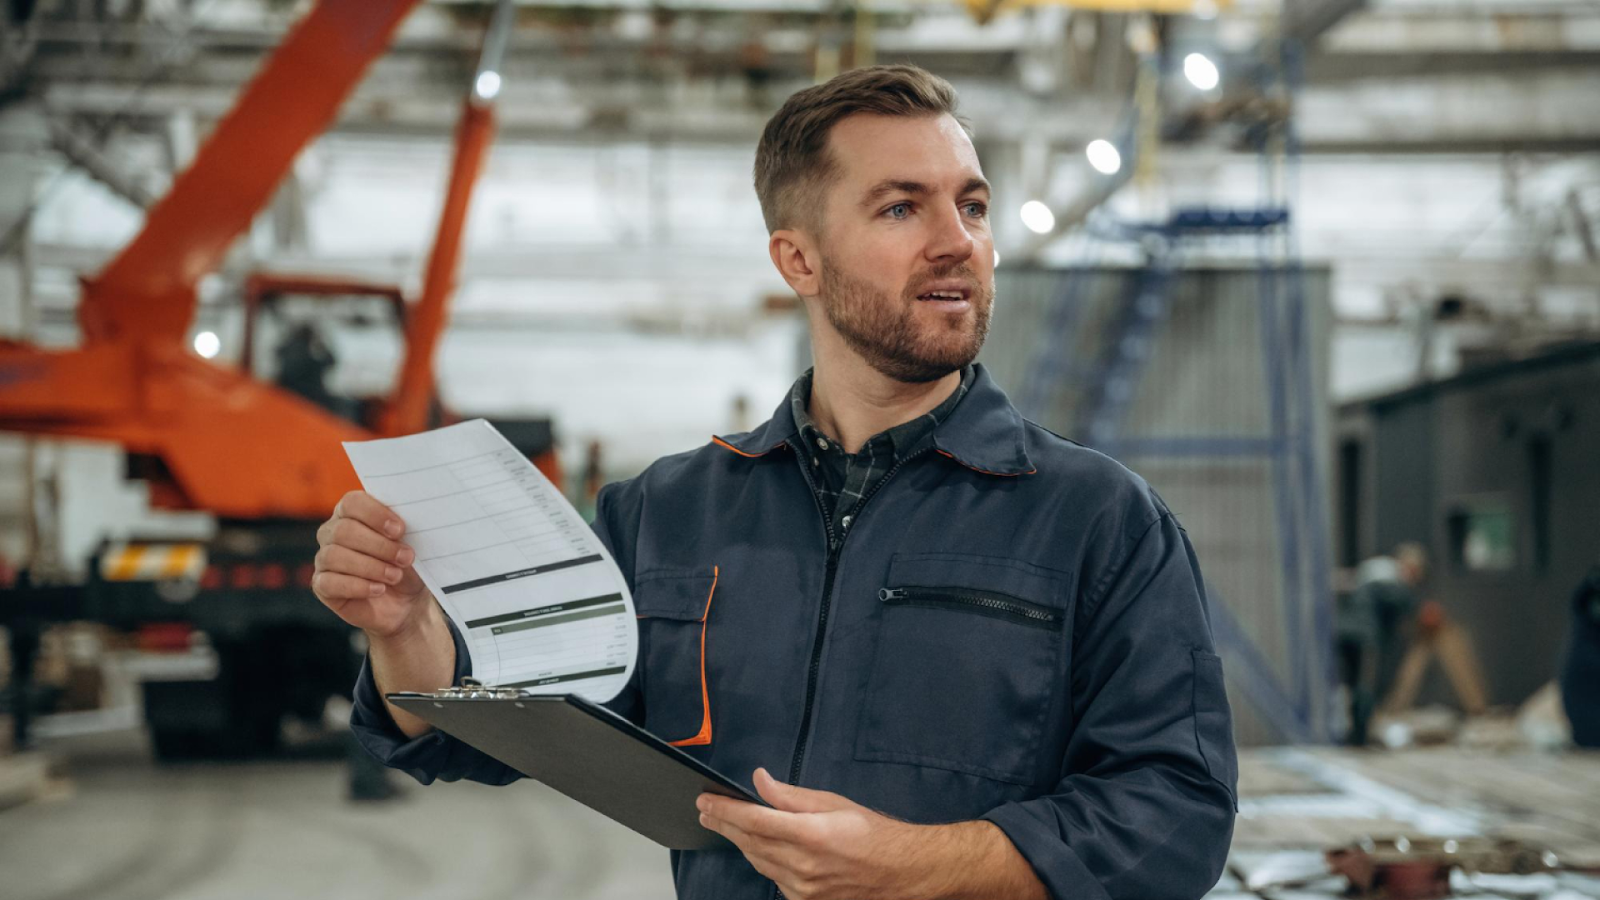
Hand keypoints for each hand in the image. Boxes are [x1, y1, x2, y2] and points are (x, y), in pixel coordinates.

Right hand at [313, 490, 431, 637]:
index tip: (400, 530)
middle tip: (405, 558)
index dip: (375, 514)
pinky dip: (358, 586)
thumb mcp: (412, 544)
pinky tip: (379, 589)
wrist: (407, 602)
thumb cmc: (407, 565)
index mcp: (352, 513)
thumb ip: (404, 529)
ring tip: (395, 576)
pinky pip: (329, 583)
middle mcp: (332, 532)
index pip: (352, 502)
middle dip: (379, 545)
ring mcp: (324, 559)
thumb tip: (402, 525)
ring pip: (335, 556)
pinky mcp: (322, 586)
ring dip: (371, 567)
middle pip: (344, 530)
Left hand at [696, 768, 924, 899]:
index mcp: (810, 835)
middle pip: (749, 842)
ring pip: (758, 862)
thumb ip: (791, 795)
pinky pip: (773, 878)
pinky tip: (756, 848)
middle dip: (724, 824)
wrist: (901, 873)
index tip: (705, 800)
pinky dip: (762, 860)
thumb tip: (761, 781)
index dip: (725, 810)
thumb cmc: (873, 834)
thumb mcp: (833, 803)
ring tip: (724, 824)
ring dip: (739, 842)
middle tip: (705, 810)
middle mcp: (802, 866)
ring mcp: (803, 888)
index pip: (754, 820)